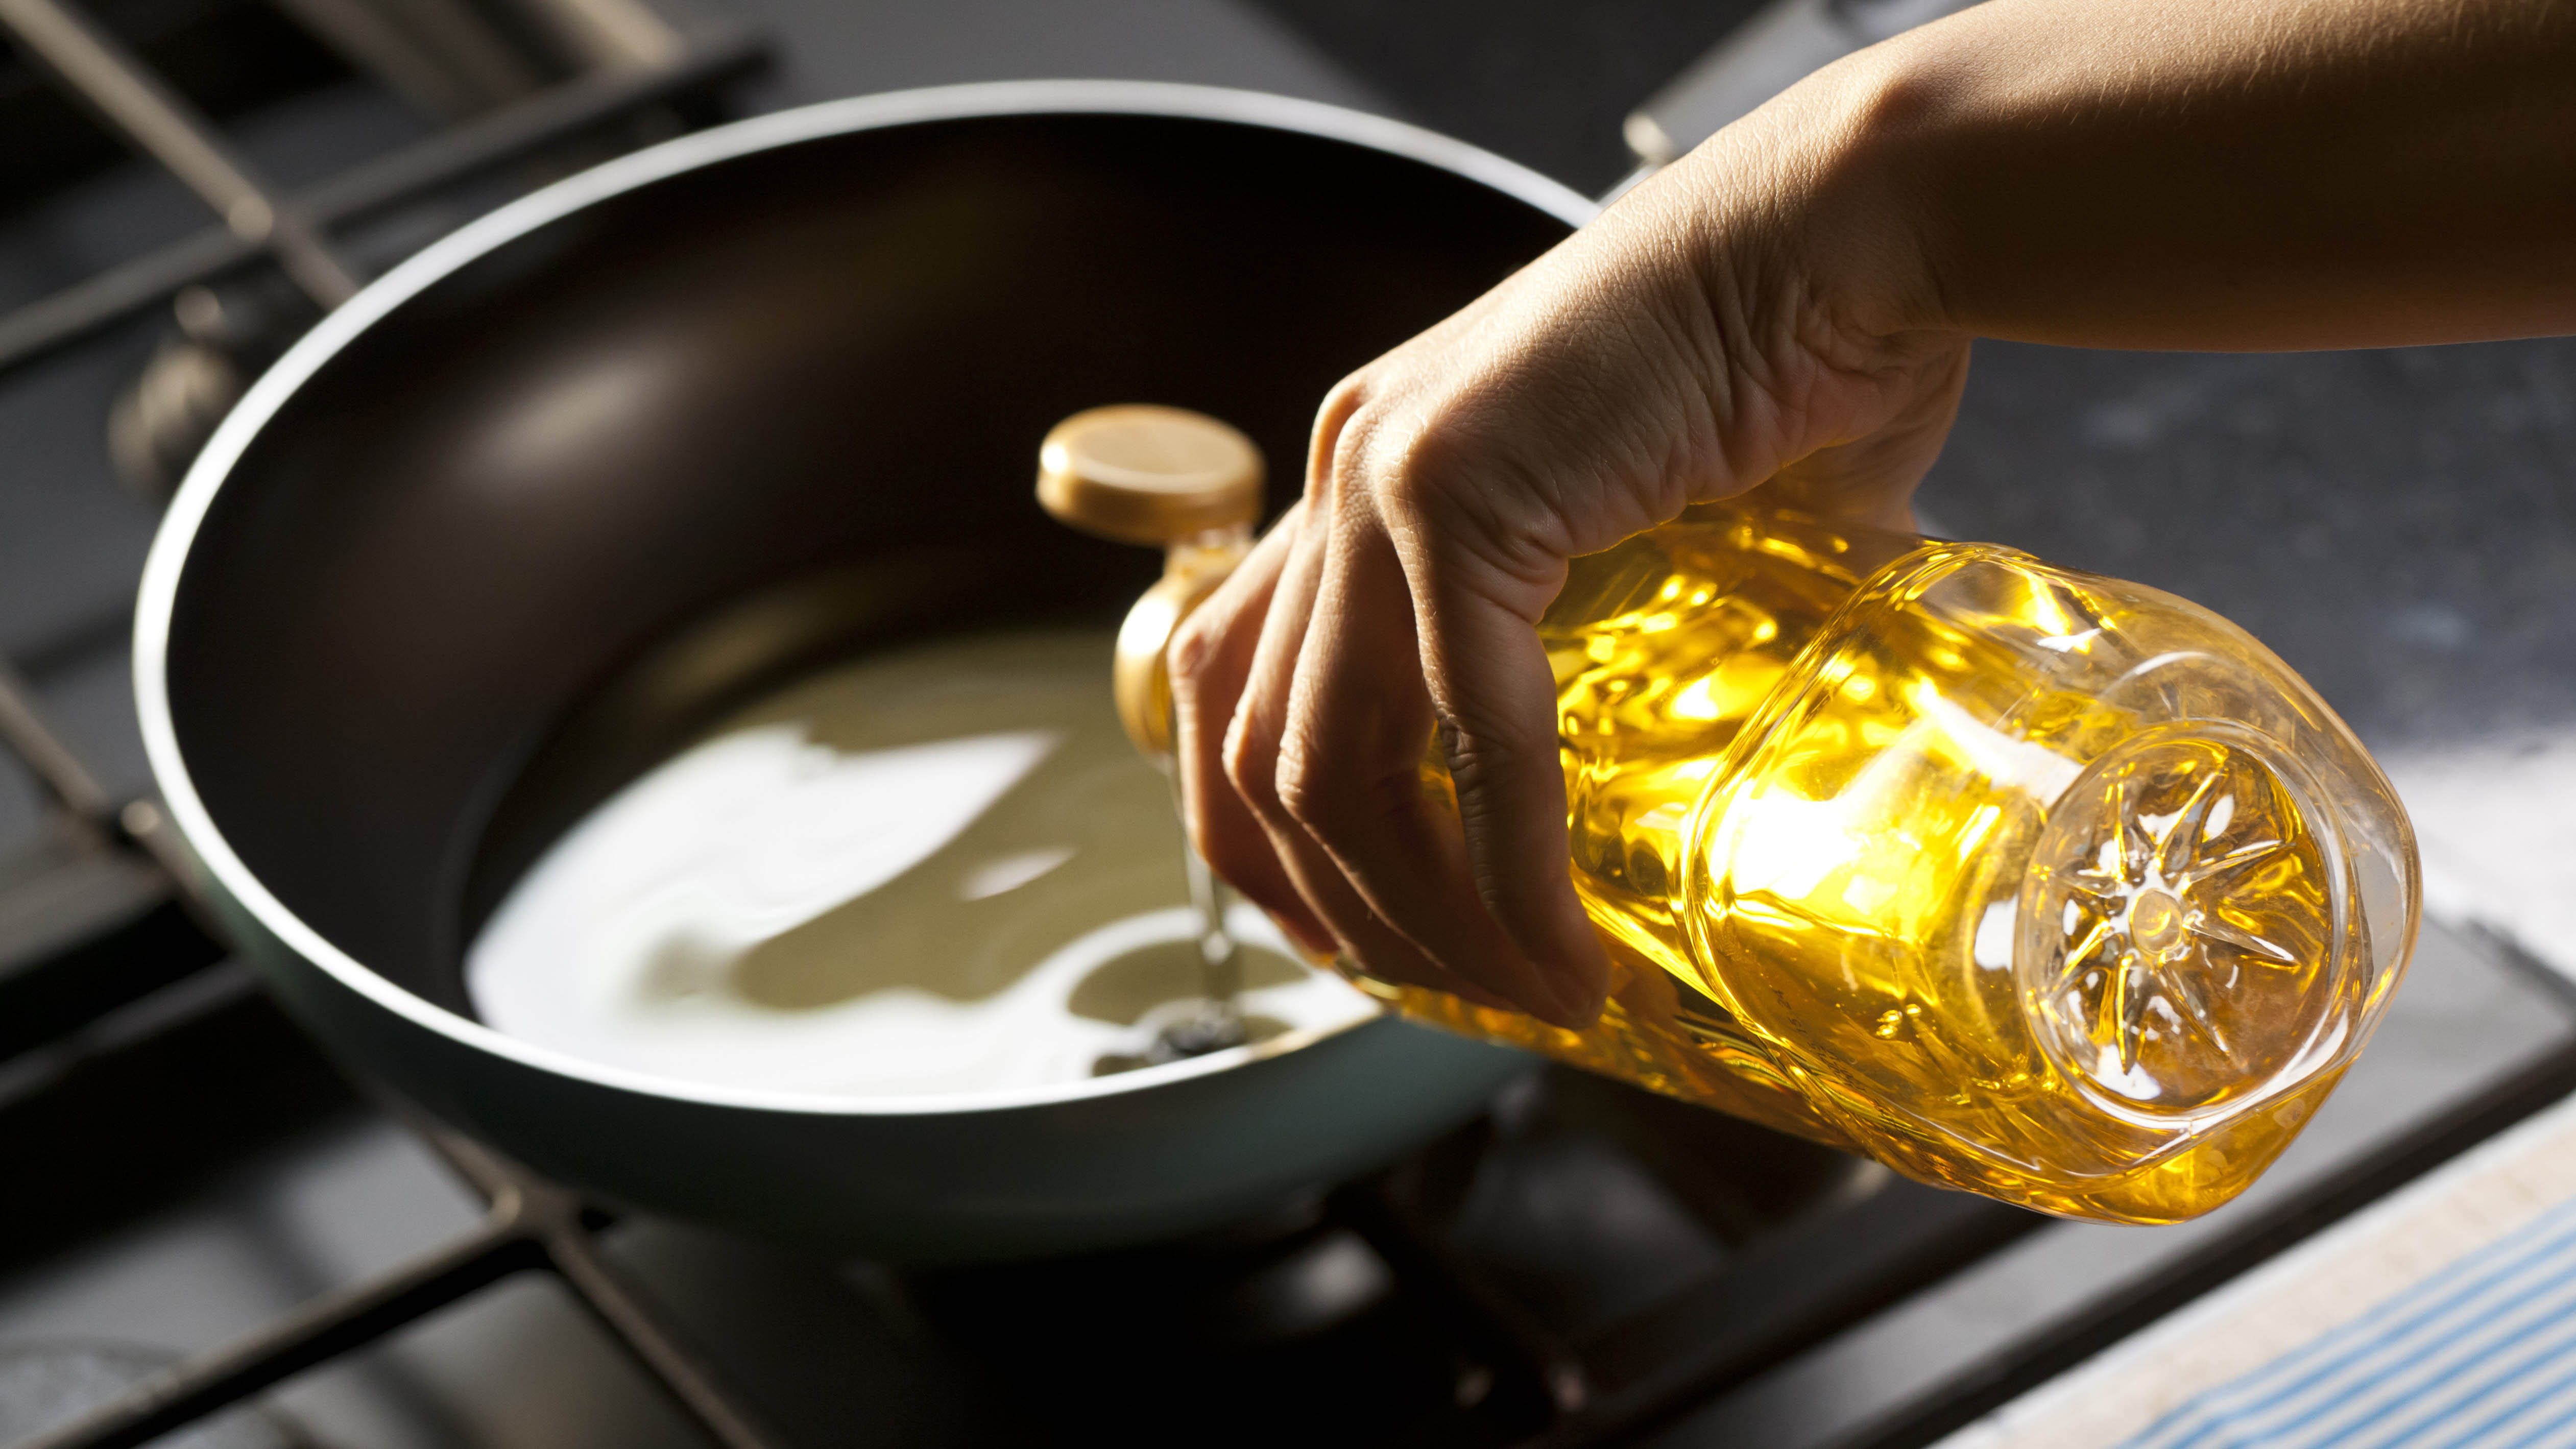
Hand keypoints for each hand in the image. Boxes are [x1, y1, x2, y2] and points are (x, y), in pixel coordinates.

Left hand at [1167, 94, 1970, 1026]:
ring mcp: (1382, 472)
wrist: (1859, 231)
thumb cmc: (1785, 364)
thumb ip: (1604, 637)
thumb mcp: (1647, 527)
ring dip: (1417, 912)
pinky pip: (1464, 729)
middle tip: (1438, 996)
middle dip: (1332, 903)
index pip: (1228, 682)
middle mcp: (1343, 468)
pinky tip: (1562, 943)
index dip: (1261, 836)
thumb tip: (1655, 777)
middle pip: (1251, 743)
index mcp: (1366, 473)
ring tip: (1521, 989)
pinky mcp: (1457, 487)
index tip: (1349, 937)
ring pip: (1327, 761)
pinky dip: (1507, 862)